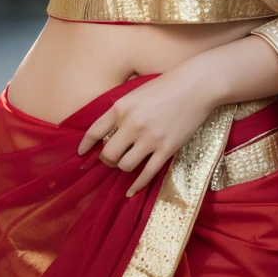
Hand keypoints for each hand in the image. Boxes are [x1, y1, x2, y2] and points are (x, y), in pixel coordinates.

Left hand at [76, 68, 219, 196]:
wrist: (196, 86)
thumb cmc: (166, 85)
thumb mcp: (136, 93)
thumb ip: (121, 111)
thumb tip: (108, 131)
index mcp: (121, 108)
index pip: (95, 132)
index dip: (85, 146)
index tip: (81, 154)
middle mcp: (132, 124)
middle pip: (108, 154)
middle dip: (107, 159)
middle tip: (111, 159)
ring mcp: (150, 139)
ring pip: (125, 166)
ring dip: (124, 166)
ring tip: (129, 162)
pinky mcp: (166, 149)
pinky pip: (147, 173)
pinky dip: (137, 185)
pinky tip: (131, 191)